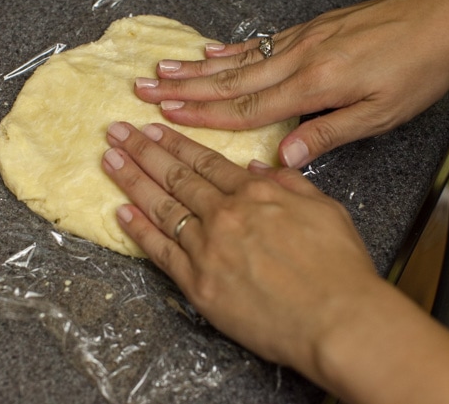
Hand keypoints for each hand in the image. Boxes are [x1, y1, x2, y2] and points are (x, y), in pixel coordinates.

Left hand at [102, 122, 448, 403]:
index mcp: (255, 194)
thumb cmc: (339, 267)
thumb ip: (289, 184)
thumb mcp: (325, 210)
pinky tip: (121, 211)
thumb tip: (257, 168)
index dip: (175, 143)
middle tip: (117, 132)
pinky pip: (160, 252)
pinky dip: (139, 230)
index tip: (152, 128)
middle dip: (143, 150)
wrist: (336, 320)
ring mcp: (207, 248)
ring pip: (161, 207)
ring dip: (132, 180)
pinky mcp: (198, 284)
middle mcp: (225, 215)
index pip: (206, 162)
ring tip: (109, 159)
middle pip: (176, 176)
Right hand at [133, 0, 448, 167]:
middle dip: (184, 88)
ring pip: (239, 59)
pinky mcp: (310, 30)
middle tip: (145, 89)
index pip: (246, 107)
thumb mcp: (380, 113)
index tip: (168, 115)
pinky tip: (211, 50)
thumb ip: (329, 133)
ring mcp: (302, 41)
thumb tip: (285, 157)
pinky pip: (260, 43)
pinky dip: (230, 49)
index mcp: (313, 85)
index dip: (203, 114)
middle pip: (230, 80)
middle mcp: (299, 60)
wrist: (443, 17)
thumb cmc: (416, 68)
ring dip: (197, 67)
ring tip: (163, 70)